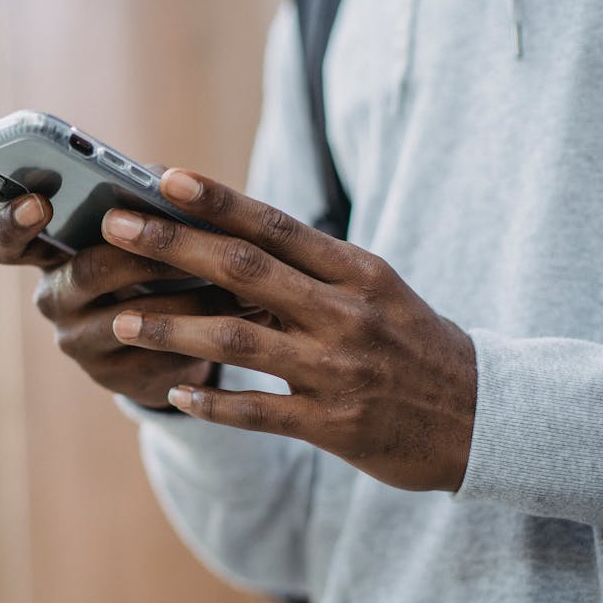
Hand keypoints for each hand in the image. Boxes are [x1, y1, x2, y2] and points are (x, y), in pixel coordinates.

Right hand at [0, 194, 242, 408]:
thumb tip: (164, 178)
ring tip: (233, 278)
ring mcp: (81, 344)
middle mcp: (54, 300)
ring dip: (186, 296)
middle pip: (85, 271)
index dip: (12, 224)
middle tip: (183, 237)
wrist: (171, 338)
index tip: (39, 204)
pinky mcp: (118, 379)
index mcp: (46, 253)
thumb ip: (141, 198)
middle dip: (141, 251)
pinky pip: (160, 354)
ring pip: (130, 318)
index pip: (3, 244)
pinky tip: (237, 314)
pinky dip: (203, 331)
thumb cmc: (151, 263)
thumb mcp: (140, 227)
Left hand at [100, 168, 476, 491]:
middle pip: (245, 269)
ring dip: (174, 328)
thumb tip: (233, 233)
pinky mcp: (334, 425)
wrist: (487, 419)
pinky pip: (259, 412)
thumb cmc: (415, 344)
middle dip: (173, 246)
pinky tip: (174, 392)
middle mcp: (345, 313)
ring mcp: (338, 370)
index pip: (276, 224)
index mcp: (357, 272)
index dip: (217, 199)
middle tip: (115, 227)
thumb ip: (311, 267)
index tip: (163, 176)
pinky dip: (214, 401)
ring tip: (122, 321)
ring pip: (240, 340)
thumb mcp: (376, 291)